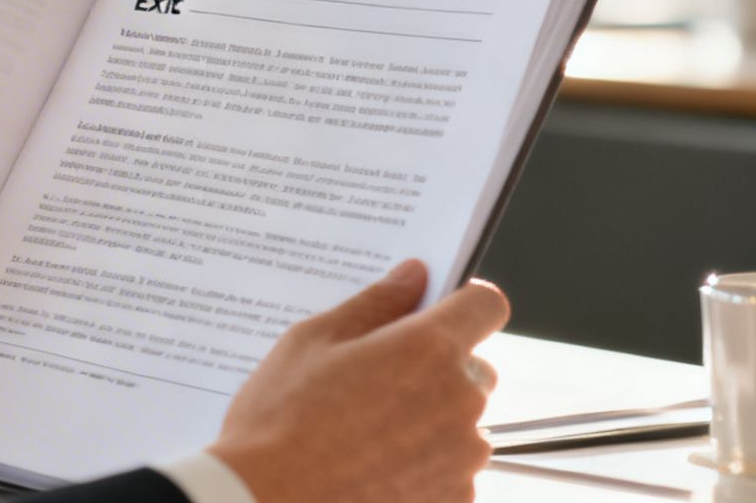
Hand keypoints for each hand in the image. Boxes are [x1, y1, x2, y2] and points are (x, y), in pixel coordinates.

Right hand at [207, 260, 508, 502]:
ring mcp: (462, 455)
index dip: (463, 302)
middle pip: (474, 365)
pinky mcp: (455, 496)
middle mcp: (460, 400)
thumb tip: (412, 276)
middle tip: (378, 378)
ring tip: (368, 430)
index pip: (485, 304)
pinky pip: (453, 464)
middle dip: (438, 365)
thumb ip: (374, 304)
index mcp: (428, 349)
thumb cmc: (281, 419)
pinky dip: (426, 460)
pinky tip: (375, 463)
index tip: (437, 311)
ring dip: (431, 416)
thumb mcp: (312, 341)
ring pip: (462, 417)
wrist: (269, 500)